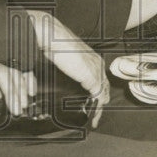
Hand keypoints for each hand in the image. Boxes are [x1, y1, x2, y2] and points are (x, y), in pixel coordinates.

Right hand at [25, 9, 109, 128]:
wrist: (52, 37)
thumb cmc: (54, 42)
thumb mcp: (62, 57)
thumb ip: (66, 66)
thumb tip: (59, 73)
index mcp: (91, 58)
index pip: (100, 78)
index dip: (98, 91)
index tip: (92, 102)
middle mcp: (97, 64)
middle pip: (104, 87)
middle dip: (100, 102)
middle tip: (95, 114)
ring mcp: (96, 71)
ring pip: (103, 94)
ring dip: (98, 108)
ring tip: (94, 118)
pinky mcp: (92, 79)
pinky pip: (98, 98)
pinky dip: (96, 109)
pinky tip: (93, 116)